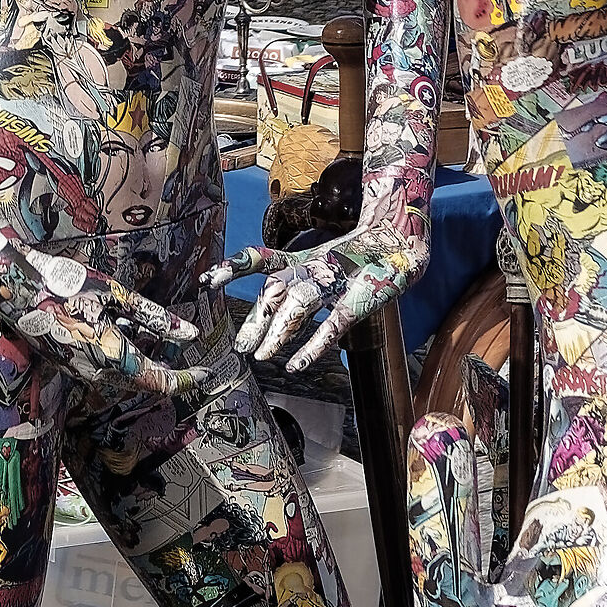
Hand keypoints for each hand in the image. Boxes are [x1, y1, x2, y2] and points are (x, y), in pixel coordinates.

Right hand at [0, 223, 209, 397]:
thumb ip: (156, 319)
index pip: (162, 383)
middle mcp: (99, 374)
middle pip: (145, 383)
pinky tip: (129, 331)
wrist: (14, 287)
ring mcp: (82, 372)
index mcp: (115, 358)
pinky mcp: (71, 364)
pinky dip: (127, 356)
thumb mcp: (116, 296)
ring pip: (127, 377)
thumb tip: (191, 335)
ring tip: (161, 337)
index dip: (189, 380)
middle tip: (189, 353)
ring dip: (147, 362)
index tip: (209, 373)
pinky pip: (108, 369)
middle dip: (170, 370)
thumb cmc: (66, 285)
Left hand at [207, 223, 425, 371]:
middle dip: (257, 318)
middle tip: (239, 347)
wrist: (400, 240)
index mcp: (300, 260)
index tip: (207, 282)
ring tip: (261, 357)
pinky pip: (334, 324)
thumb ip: (294, 279)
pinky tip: (295, 366)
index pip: (259, 258)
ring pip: (300, 303)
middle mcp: (312, 267)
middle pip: (276, 289)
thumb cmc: (356, 258)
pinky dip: (313, 346)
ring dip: (278, 330)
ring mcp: (336, 281)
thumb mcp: (319, 263)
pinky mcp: (360, 298)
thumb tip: (268, 309)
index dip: (233, 267)